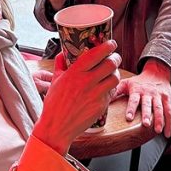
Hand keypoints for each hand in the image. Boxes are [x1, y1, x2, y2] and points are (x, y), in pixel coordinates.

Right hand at [32, 40, 120, 154]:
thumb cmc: (54, 103)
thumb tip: (63, 52)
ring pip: (115, 77)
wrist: (57, 127)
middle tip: (114, 57)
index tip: (111, 43)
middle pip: (111, 63)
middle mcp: (87, 81)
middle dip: (115, 58)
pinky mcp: (101, 105)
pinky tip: (106, 86)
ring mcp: (95, 94)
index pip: (96, 54)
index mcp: (75, 72)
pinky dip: (111, 87)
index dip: (107, 46)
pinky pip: (112, 92)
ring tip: (112, 72)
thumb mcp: (55, 80)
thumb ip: (60, 64)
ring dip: (116, 72)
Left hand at [117, 58, 170, 136]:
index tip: (128, 117)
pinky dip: (168, 123)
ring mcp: (158, 96)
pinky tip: (167, 134)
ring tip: (157, 130)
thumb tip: (102, 99)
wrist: (157, 72)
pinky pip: (169, 111)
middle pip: (147, 104)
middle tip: (145, 125)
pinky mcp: (166, 98)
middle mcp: (148, 93)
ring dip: (159, 120)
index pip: (133, 99)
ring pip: (159, 108)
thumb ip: (115, 91)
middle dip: (147, 114)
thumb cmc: (138, 81)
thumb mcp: (126, 83)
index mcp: (136, 90)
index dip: (131, 108)